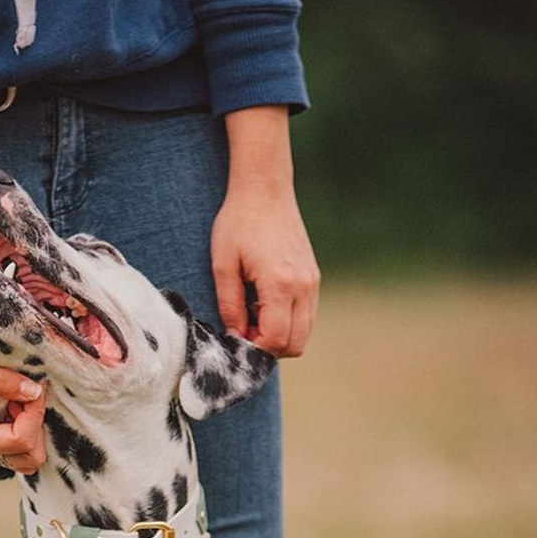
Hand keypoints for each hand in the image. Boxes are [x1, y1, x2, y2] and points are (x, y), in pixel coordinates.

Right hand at [0, 324, 46, 471]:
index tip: (33, 386)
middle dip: (36, 424)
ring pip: (30, 448)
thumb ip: (1, 381)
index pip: (20, 442)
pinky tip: (17, 393)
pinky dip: (29, 415)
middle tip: (27, 392)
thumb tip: (35, 392)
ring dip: (33, 420)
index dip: (34, 414)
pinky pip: (25, 433)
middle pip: (30, 456)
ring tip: (20, 392)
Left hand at [210, 183, 320, 357]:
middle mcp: (304, 287)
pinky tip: (264, 303)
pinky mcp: (313, 277)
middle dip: (269, 347)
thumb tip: (236, 335)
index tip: (234, 337)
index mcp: (280, 284)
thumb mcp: (223, 265)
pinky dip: (288, 320)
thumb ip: (229, 305)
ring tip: (252, 315)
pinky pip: (306, 315)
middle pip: (296, 343)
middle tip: (243, 330)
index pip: (275, 339)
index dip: (253, 348)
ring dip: (279, 335)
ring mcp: (312, 282)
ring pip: (304, 332)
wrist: (265, 190)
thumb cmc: (238, 223)